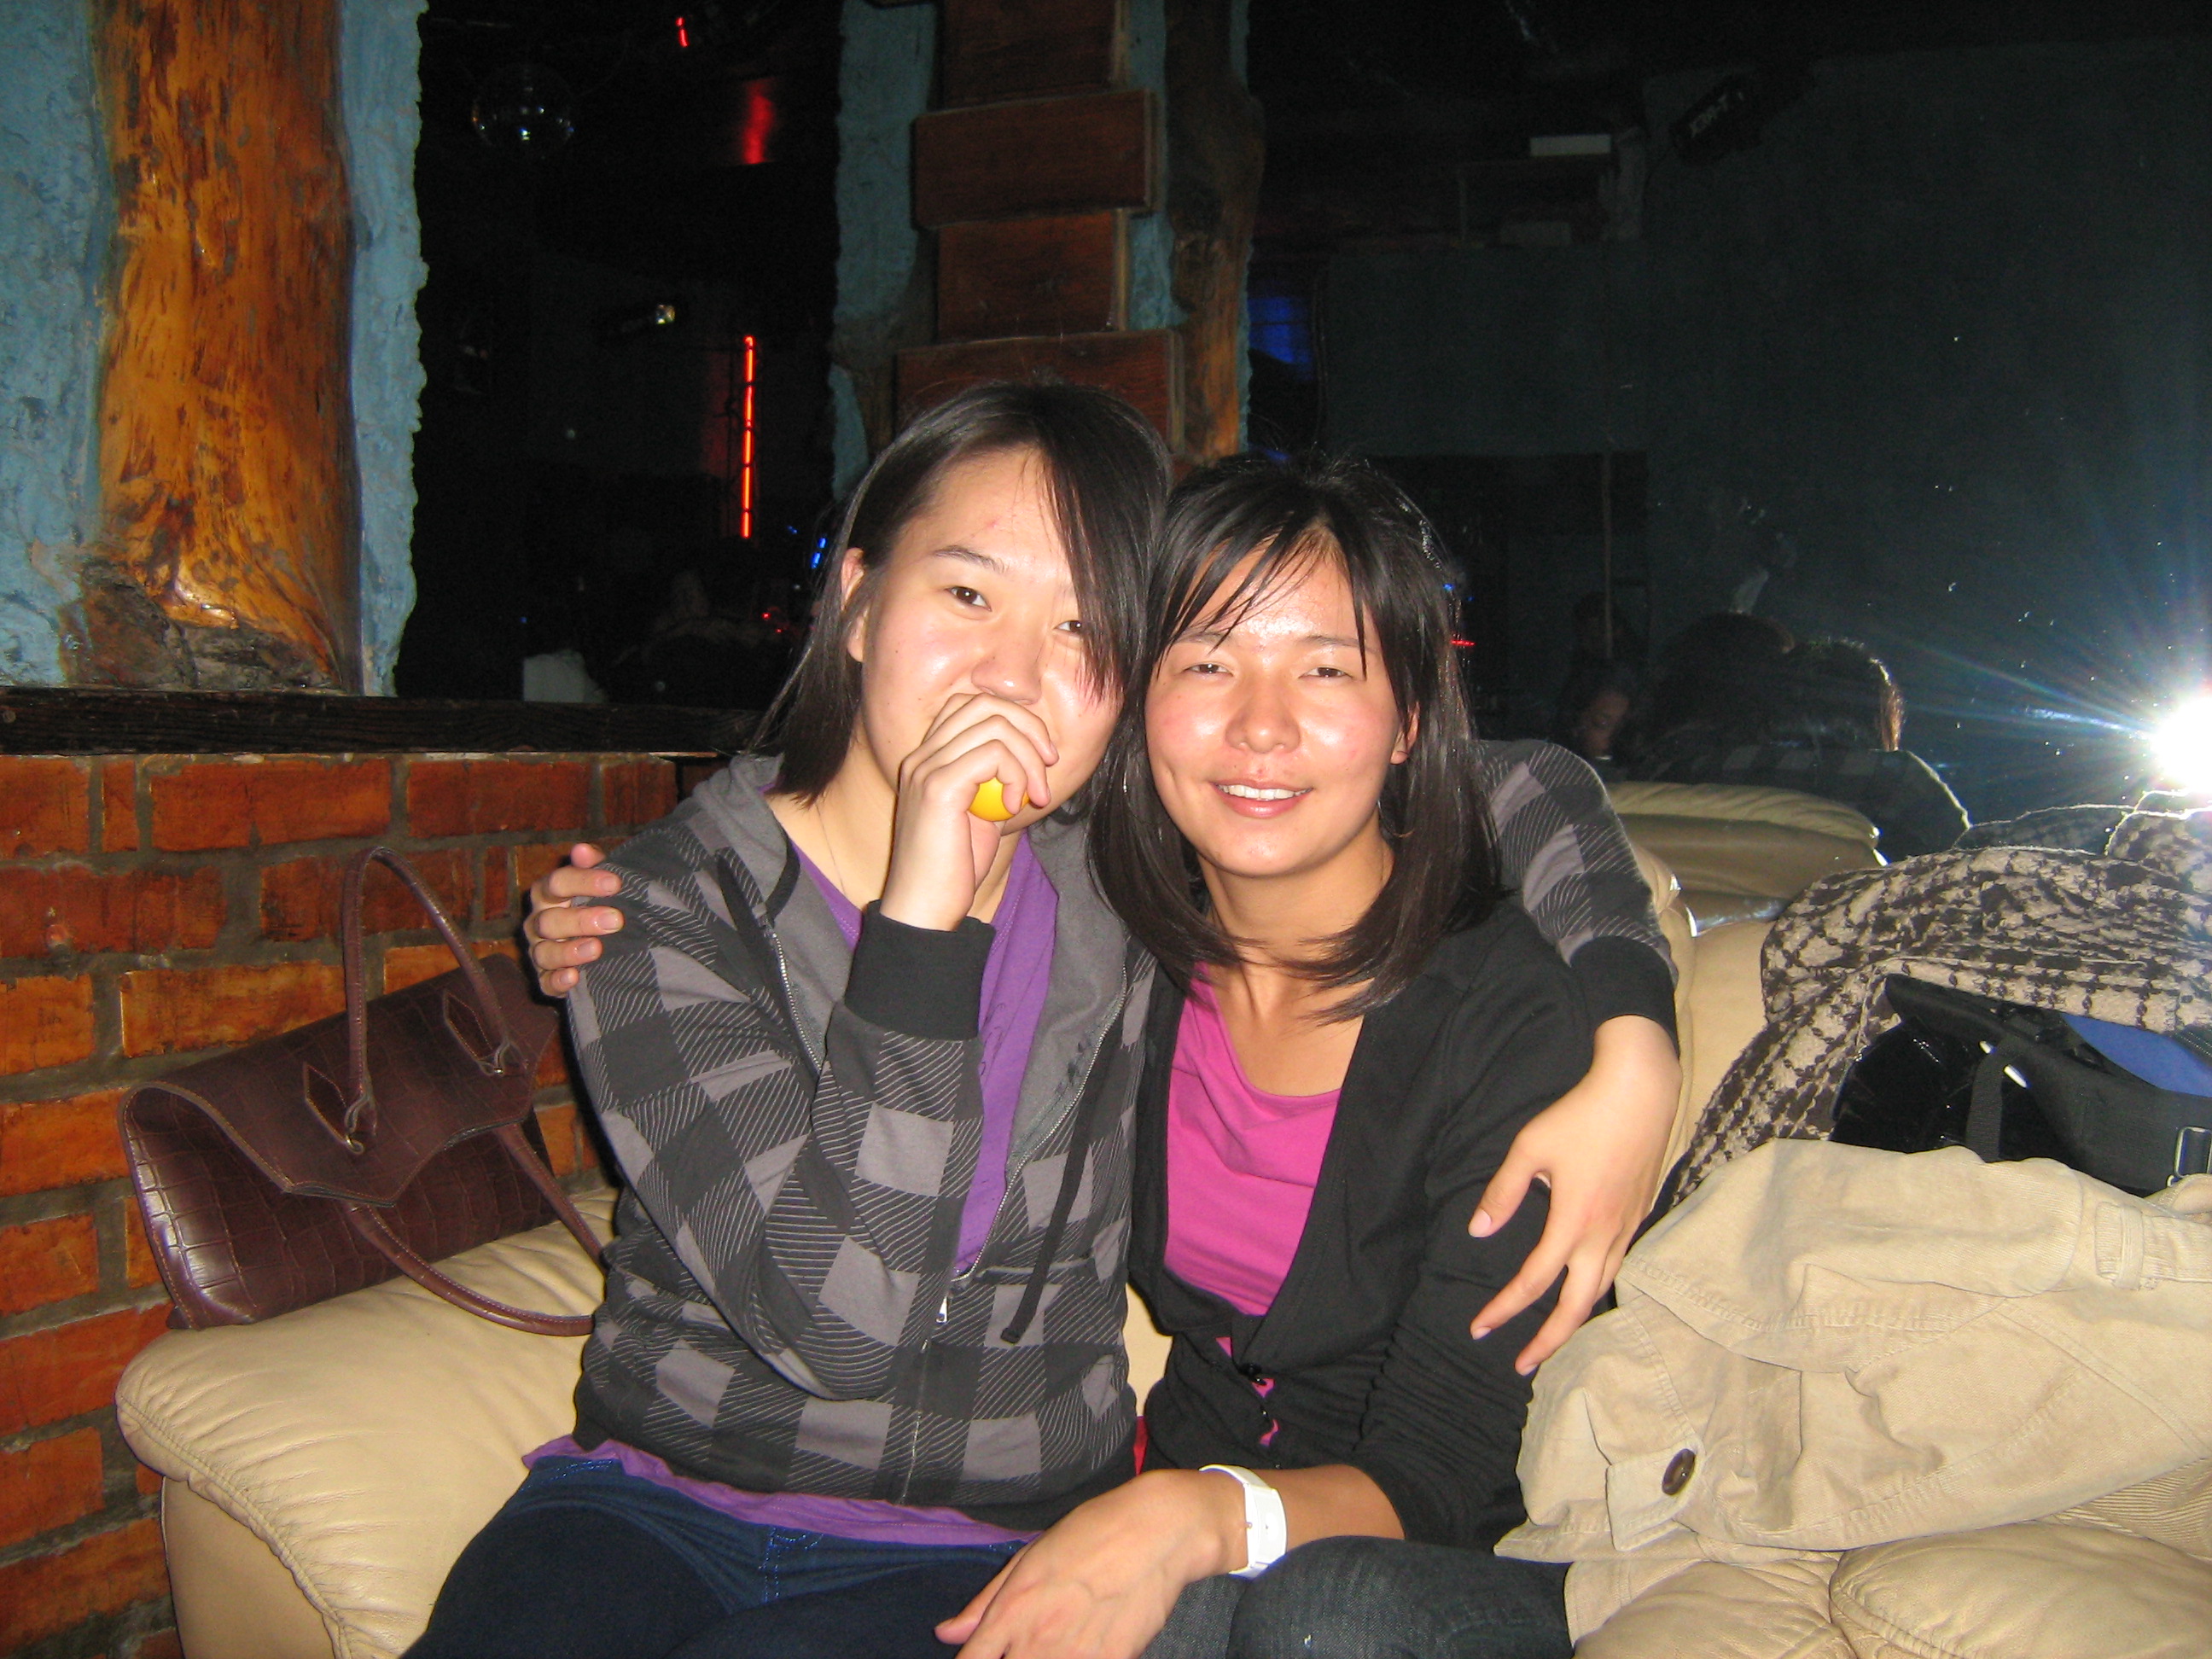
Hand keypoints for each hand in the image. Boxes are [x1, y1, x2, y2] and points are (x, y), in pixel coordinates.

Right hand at [523, 843, 622, 995]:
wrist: (602, 945)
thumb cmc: (598, 905)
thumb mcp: (599, 883)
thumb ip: (594, 866)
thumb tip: (583, 849)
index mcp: (549, 894)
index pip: (558, 883)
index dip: (584, 881)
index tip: (615, 883)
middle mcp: (539, 922)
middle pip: (550, 920)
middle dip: (582, 920)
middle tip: (615, 920)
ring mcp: (540, 951)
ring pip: (544, 952)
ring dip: (569, 951)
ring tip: (597, 949)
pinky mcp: (546, 978)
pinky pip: (545, 983)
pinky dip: (557, 981)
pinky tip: (573, 978)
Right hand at [879, 693, 1057, 931]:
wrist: (924, 908)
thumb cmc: (953, 868)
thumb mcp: (980, 815)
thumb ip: (994, 782)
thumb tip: (1030, 759)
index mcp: (927, 759)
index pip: (970, 705)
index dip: (1013, 720)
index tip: (1038, 757)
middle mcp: (921, 756)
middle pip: (984, 703)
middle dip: (1029, 729)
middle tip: (1048, 767)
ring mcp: (927, 769)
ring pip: (995, 725)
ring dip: (1028, 758)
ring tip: (1036, 794)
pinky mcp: (939, 788)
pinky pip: (993, 754)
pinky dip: (1016, 775)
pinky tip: (1014, 807)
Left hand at [938, 1470, 1241, 1658]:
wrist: (1158, 1529)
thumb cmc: (1091, 1533)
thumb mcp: (1030, 1557)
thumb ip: (986, 1602)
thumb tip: (947, 1633)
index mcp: (1012, 1608)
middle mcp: (1037, 1638)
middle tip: (1023, 1650)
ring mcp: (1075, 1655)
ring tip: (1057, 1647)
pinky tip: (1083, 1648)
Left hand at [1468, 1015, 1679, 1373]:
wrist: (1641, 1092)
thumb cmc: (1581, 1115)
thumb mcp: (1530, 1147)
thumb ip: (1503, 1192)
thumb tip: (1479, 1232)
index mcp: (1573, 1222)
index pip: (1532, 1281)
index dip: (1503, 1309)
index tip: (1479, 1328)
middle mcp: (1604, 1236)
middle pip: (1577, 1307)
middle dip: (1548, 1341)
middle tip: (1522, 1365)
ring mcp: (1627, 1229)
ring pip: (1601, 1290)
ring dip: (1574, 1319)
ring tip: (1550, 1338)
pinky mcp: (1639, 1217)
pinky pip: (1616, 1266)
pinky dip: (1595, 1289)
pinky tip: (1581, 1288)